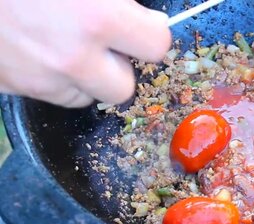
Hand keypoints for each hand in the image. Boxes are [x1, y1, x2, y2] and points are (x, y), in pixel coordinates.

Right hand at [0, 0, 170, 106]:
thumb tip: (144, 14)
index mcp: (96, 17)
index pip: (156, 46)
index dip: (150, 33)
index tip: (142, 23)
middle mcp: (72, 58)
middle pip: (124, 87)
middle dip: (118, 64)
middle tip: (103, 38)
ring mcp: (39, 78)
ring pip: (87, 96)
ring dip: (87, 75)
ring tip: (66, 42)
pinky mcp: (12, 88)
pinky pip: (52, 95)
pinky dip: (54, 79)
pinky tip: (39, 50)